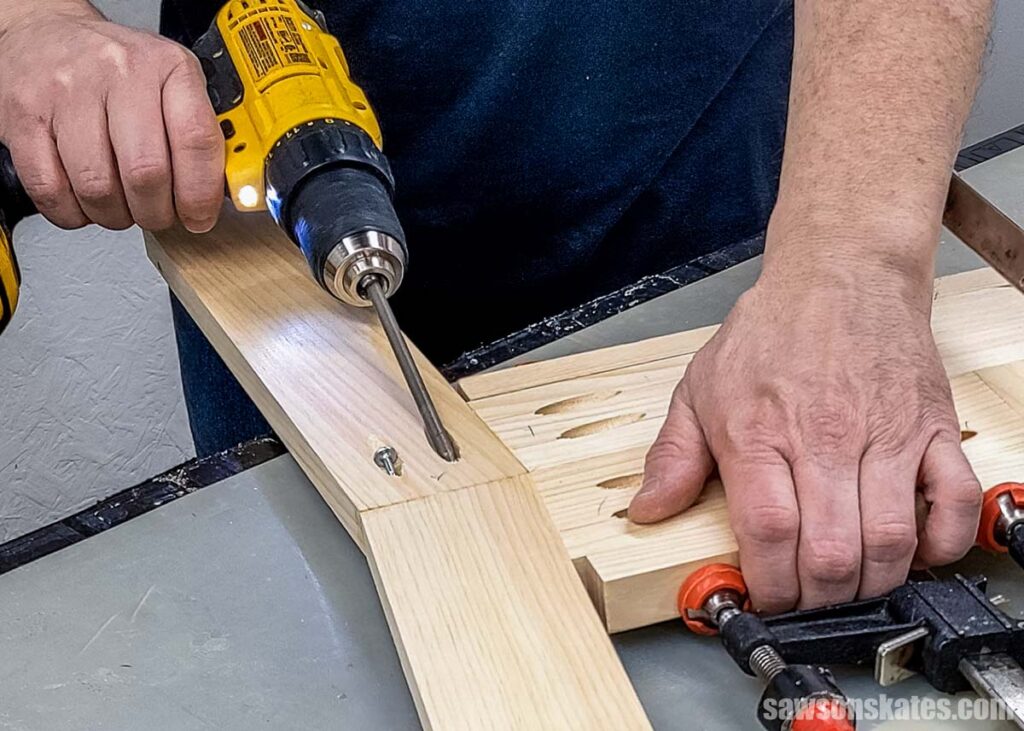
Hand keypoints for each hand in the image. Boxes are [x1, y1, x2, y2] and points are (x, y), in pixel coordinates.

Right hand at [0, 3, 223, 231]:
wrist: (45, 34)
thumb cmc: (116, 68)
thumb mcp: (172, 82)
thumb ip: (199, 133)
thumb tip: (218, 194)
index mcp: (167, 67)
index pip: (197, 142)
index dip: (200, 195)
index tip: (199, 217)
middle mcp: (118, 73)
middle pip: (147, 174)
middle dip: (157, 213)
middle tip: (157, 214)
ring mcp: (67, 94)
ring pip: (98, 189)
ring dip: (115, 216)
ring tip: (120, 205)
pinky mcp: (24, 117)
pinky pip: (52, 191)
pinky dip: (73, 213)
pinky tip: (84, 201)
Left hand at [628, 257, 981, 611]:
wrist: (841, 274)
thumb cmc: (771, 331)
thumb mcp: (699, 387)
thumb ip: (674, 455)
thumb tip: (648, 509)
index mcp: (760, 432)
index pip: (770, 532)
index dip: (770, 583)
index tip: (766, 597)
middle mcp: (826, 437)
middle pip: (832, 552)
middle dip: (817, 599)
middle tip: (806, 601)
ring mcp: (886, 434)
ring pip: (890, 541)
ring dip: (871, 583)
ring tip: (849, 586)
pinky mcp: (932, 427)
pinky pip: (954, 502)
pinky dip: (941, 543)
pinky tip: (912, 552)